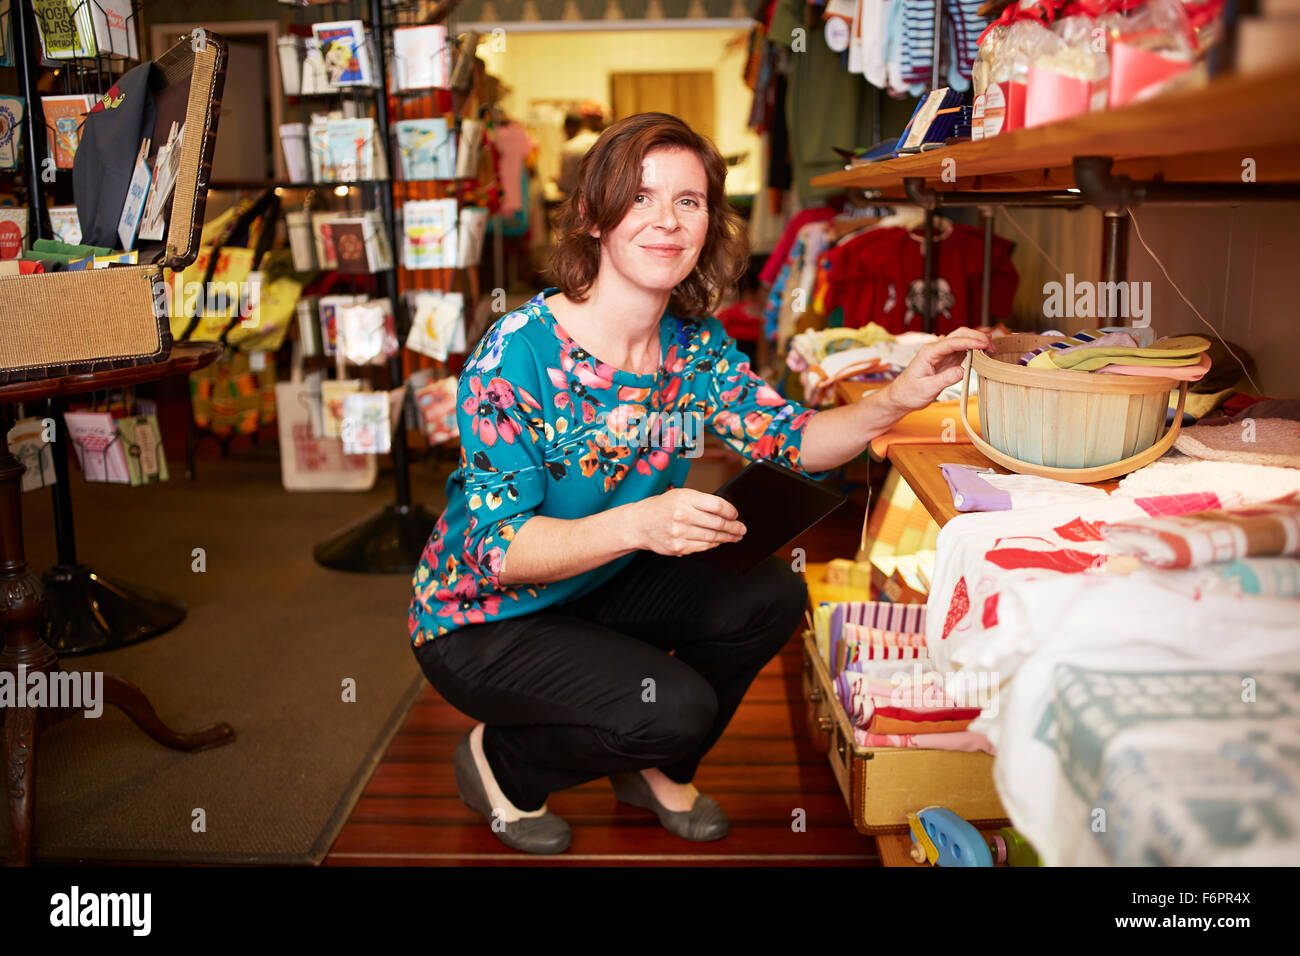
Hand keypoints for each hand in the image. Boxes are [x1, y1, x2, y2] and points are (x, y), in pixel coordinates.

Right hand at [628, 488, 746, 556]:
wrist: (637, 524)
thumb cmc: (660, 508)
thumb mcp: (679, 495)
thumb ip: (700, 501)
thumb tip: (725, 511)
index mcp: (684, 498)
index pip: (717, 505)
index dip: (731, 511)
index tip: (736, 514)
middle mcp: (682, 515)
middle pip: (718, 523)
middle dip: (734, 527)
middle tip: (742, 529)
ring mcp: (680, 533)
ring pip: (712, 537)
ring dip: (727, 538)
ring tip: (735, 536)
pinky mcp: (678, 547)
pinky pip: (703, 547)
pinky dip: (714, 545)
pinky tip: (719, 542)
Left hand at [886, 328, 991, 411]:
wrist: (902, 396)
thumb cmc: (910, 392)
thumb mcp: (927, 389)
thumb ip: (945, 379)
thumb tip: (963, 370)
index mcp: (929, 352)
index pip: (952, 342)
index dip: (969, 341)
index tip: (984, 343)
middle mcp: (936, 349)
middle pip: (959, 334)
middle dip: (977, 336)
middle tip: (992, 345)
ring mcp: (943, 353)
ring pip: (963, 340)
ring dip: (978, 341)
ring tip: (992, 349)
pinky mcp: (948, 360)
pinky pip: (964, 350)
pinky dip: (975, 350)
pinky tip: (985, 354)